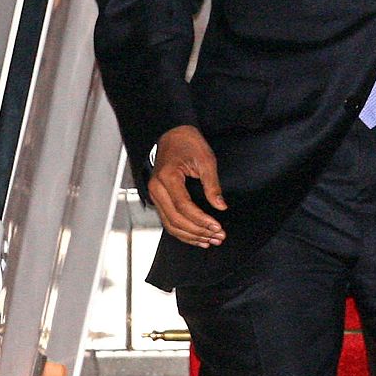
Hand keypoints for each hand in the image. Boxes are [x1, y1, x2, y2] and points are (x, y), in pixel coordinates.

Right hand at [149, 125, 227, 247]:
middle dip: (198, 231)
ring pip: (170, 224)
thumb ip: (212, 185)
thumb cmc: (187, 142)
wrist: (172, 134)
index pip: (183, 206)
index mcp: (167, 177)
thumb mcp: (205, 159)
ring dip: (191, 235)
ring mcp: (155, 194)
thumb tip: (220, 206)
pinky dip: (182, 231)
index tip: (217, 226)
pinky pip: (169, 220)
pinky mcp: (159, 198)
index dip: (201, 219)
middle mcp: (157, 188)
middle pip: (175, 219)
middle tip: (217, 237)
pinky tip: (197, 237)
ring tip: (210, 241)